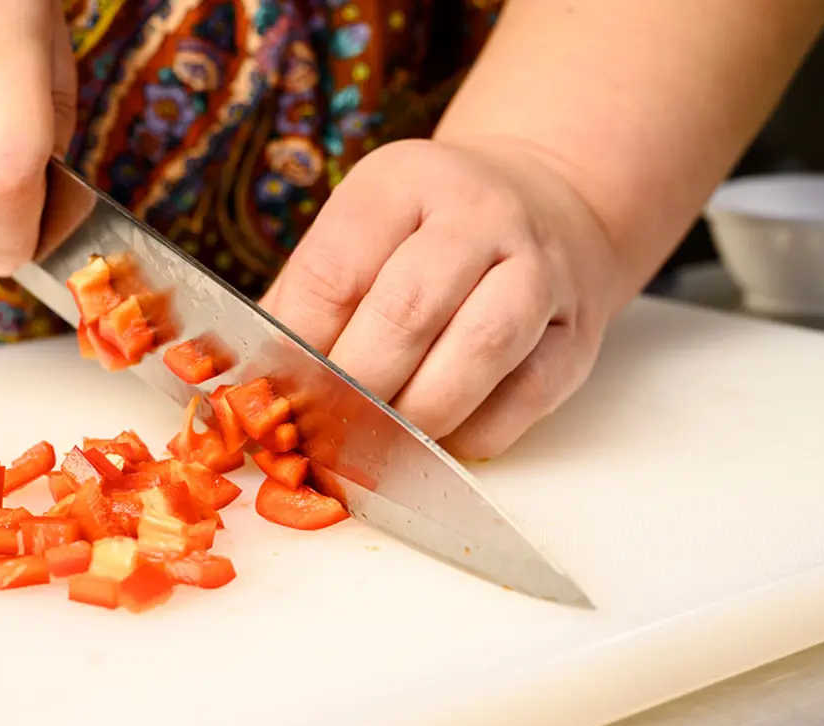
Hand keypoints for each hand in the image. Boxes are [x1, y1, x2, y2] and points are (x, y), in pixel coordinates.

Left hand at [260, 138, 620, 458]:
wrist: (548, 207)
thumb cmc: (426, 240)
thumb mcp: (362, 237)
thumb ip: (304, 305)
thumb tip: (246, 391)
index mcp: (403, 181)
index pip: (333, 272)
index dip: (297, 349)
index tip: (274, 399)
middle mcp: (479, 213)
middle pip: (406, 312)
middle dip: (354, 391)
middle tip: (323, 435)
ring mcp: (540, 270)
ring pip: (478, 350)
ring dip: (419, 416)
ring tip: (380, 447)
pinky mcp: (576, 333)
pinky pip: (524, 398)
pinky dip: (473, 435)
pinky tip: (440, 441)